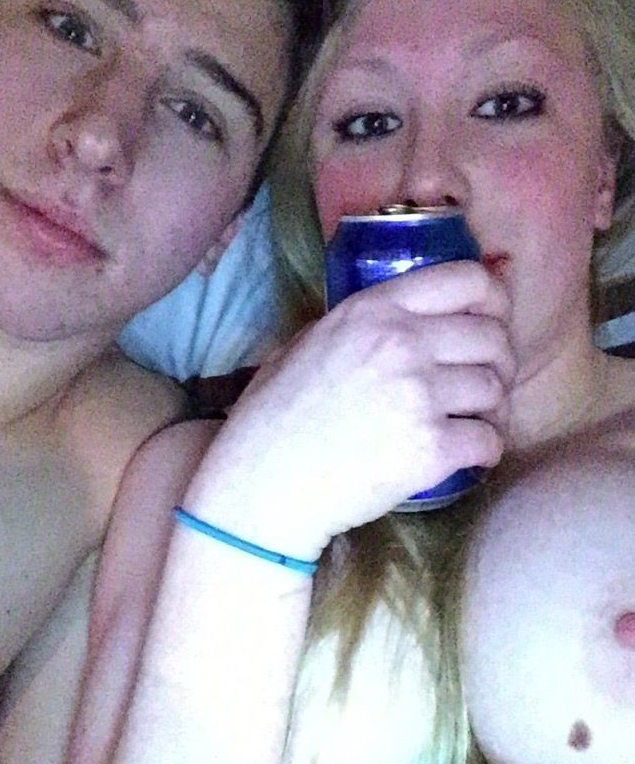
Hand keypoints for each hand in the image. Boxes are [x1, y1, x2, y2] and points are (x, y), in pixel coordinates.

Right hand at [189, 261, 514, 557]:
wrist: (263, 484)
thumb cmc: (273, 417)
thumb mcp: (306, 343)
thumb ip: (359, 323)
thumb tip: (406, 311)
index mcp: (374, 309)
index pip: (468, 279)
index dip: (495, 300)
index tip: (493, 321)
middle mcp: (402, 343)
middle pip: (493, 336)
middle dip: (499, 362)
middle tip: (484, 386)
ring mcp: (418, 395)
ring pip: (496, 389)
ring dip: (493, 409)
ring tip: (473, 423)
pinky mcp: (430, 448)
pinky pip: (489, 441)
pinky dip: (486, 451)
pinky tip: (470, 458)